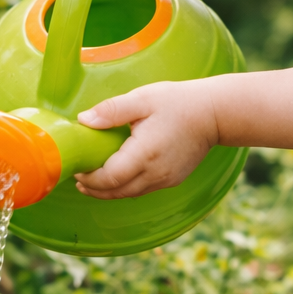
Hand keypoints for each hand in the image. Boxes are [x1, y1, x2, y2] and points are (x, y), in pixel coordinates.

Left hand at [75, 80, 220, 199]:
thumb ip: (111, 110)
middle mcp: (156, 173)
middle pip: (117, 192)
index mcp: (145, 154)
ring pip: (129, 194)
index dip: (89, 179)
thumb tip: (83, 120)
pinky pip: (143, 190)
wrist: (214, 114)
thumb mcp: (142, 99)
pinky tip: (118, 176)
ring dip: (109, 191)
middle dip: (94, 190)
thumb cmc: (178, 102)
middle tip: (79, 180)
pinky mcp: (172, 180)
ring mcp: (165, 180)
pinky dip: (126, 187)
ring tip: (92, 182)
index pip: (109, 178)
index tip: (77, 170)